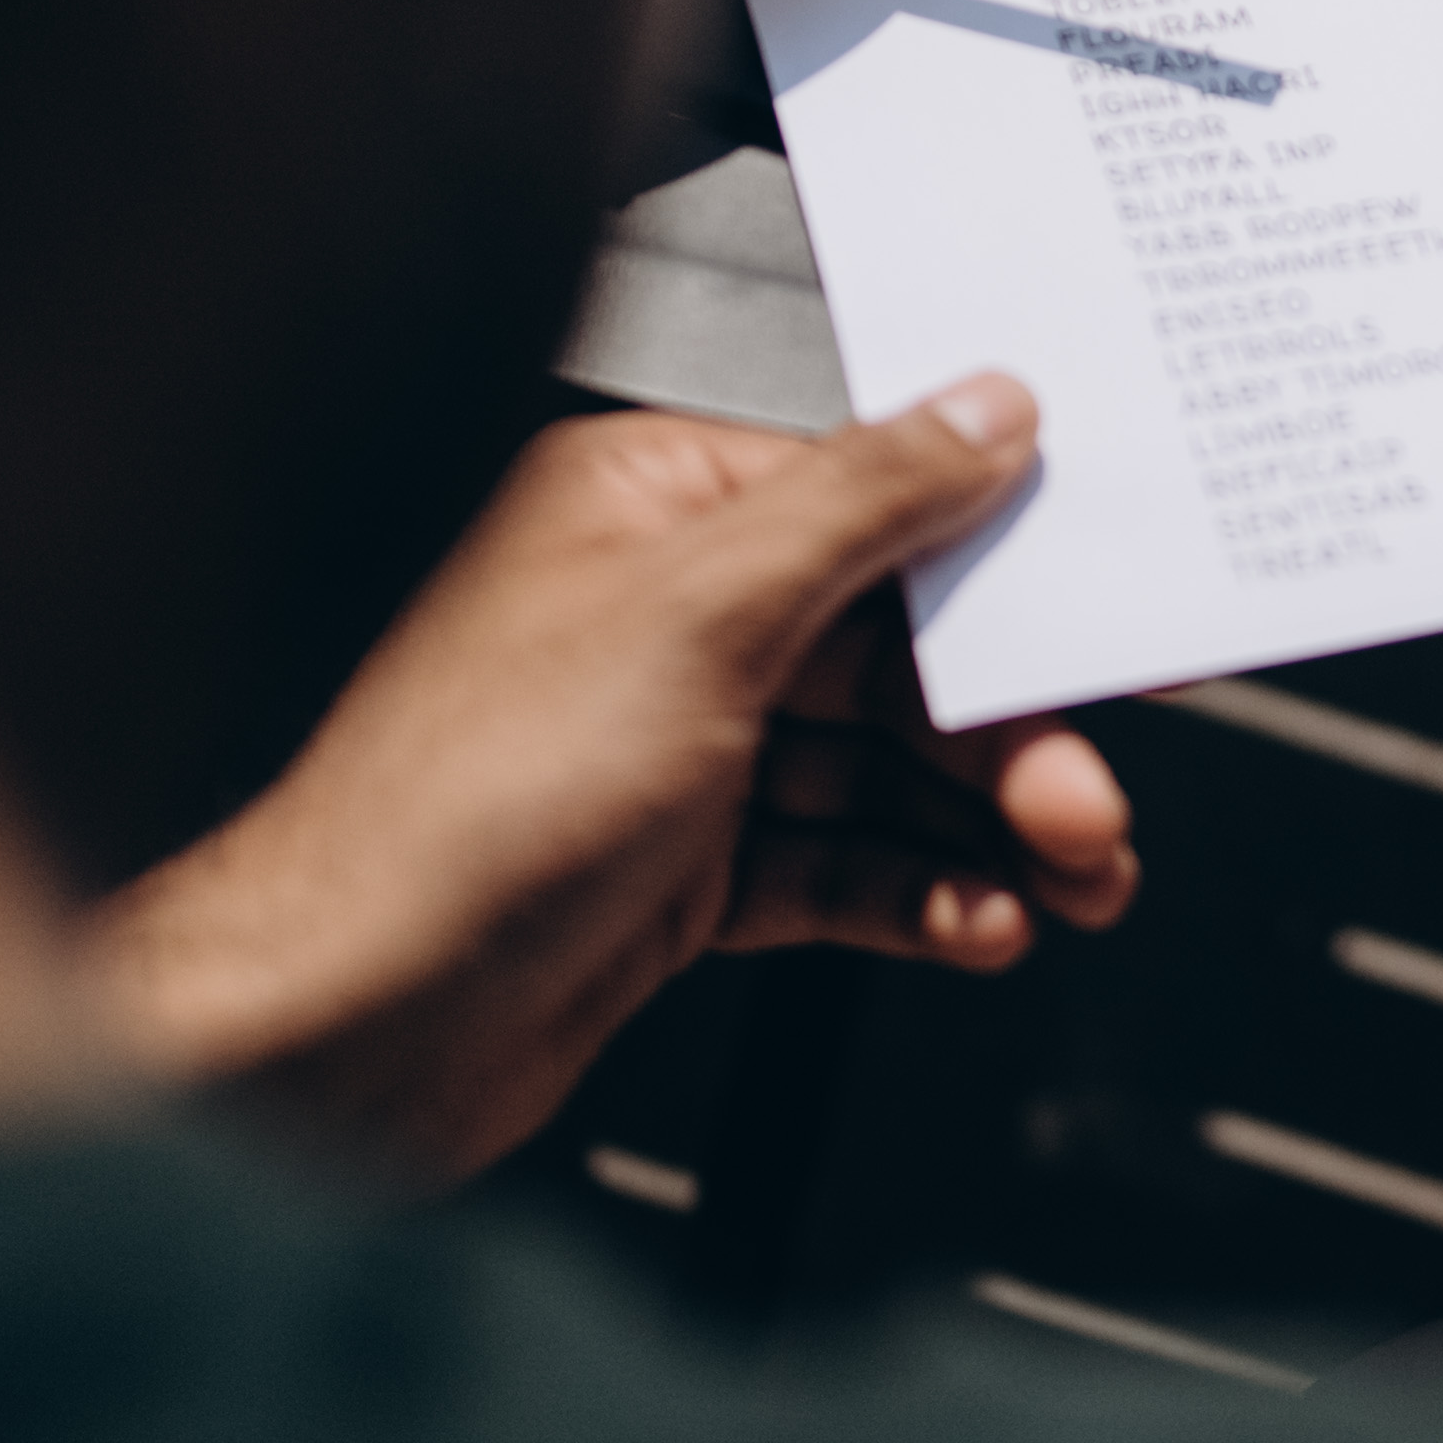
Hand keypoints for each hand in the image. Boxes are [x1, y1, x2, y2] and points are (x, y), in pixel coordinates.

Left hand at [83, 386, 1136, 1181]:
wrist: (332, 1035)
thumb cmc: (453, 813)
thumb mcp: (698, 617)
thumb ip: (862, 504)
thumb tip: (984, 407)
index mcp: (649, 510)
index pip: (877, 513)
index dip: (1005, 576)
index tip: (1110, 622)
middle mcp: (662, 617)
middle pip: (895, 656)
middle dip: (1006, 738)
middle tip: (1089, 804)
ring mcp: (670, 751)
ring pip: (879, 771)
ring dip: (985, 827)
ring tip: (1072, 876)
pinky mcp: (675, 871)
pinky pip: (835, 864)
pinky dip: (917, 892)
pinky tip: (973, 922)